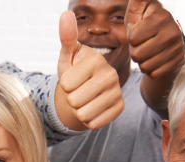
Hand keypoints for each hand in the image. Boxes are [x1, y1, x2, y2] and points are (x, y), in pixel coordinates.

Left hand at [56, 10, 123, 130]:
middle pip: (74, 101)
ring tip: (84, 99)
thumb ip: (66, 37)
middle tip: (78, 91)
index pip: (66, 84)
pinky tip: (93, 108)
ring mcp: (117, 92)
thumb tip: (65, 14)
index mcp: (96, 60)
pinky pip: (94, 124)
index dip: (64, 85)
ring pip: (83, 115)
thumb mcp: (68, 55)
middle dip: (71, 99)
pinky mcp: (120, 108)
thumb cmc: (74, 70)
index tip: (72, 79)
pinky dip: (89, 120)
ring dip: (79, 111)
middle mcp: (110, 75)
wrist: (87, 90)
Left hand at [127, 0, 184, 79]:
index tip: (138, 30)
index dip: (131, 36)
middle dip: (135, 51)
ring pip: (144, 66)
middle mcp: (172, 31)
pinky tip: (154, 59)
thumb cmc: (145, 23)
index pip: (132, 37)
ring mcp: (177, 47)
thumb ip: (138, 1)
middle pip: (137, 54)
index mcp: (161, 16)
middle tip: (142, 44)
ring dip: (142, 61)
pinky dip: (150, 69)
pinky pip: (154, 74)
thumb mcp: (139, 9)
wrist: (167, 39)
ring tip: (148, 51)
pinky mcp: (178, 61)